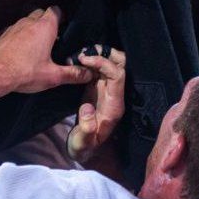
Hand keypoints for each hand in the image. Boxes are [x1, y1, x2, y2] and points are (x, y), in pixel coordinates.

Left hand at [0, 7, 93, 108]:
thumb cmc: (25, 72)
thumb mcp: (53, 76)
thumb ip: (72, 74)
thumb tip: (89, 74)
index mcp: (44, 27)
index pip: (55, 10)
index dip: (61, 16)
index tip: (65, 27)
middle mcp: (29, 22)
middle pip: (41, 13)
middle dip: (47, 22)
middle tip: (53, 38)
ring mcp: (14, 27)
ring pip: (27, 21)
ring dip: (33, 29)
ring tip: (38, 46)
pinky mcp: (3, 34)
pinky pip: (15, 30)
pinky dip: (20, 36)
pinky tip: (21, 51)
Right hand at [67, 46, 125, 162]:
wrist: (83, 148)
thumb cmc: (84, 146)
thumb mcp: (83, 142)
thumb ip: (86, 128)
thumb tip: (86, 108)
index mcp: (115, 105)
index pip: (118, 76)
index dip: (104, 64)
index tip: (85, 60)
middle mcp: (114, 94)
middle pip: (121, 66)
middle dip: (107, 53)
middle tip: (85, 51)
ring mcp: (106, 90)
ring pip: (111, 64)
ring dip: (98, 55)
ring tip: (79, 54)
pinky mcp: (97, 88)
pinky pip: (99, 69)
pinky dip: (90, 61)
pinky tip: (77, 60)